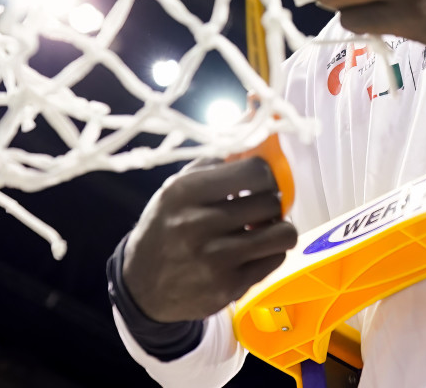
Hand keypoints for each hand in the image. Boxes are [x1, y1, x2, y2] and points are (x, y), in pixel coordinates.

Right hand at [122, 157, 297, 323]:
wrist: (142, 287)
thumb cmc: (165, 228)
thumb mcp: (175, 188)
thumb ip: (214, 164)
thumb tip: (253, 138)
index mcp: (185, 192)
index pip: (254, 171)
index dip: (266, 174)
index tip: (260, 181)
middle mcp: (199, 224)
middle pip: (271, 201)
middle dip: (272, 201)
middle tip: (261, 206)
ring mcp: (215, 259)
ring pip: (283, 234)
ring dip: (279, 228)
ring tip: (264, 227)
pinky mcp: (229, 287)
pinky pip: (275, 259)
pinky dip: (270, 252)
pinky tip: (254, 250)